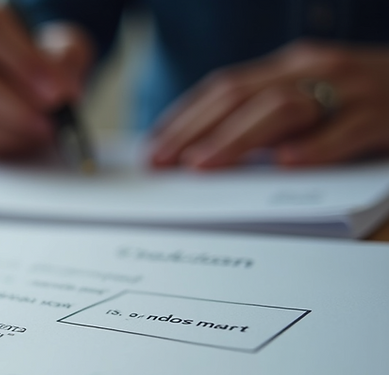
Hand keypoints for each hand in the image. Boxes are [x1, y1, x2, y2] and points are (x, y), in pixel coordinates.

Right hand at [0, 3, 93, 158]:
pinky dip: (1, 147)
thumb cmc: (31, 60)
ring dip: (13, 131)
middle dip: (17, 106)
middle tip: (51, 121)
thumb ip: (64, 60)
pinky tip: (22, 140)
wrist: (7, 81)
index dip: (22, 60)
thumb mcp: (57, 47)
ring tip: (42, 131)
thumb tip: (64, 90)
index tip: (56, 90)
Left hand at [150, 41, 388, 168]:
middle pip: (244, 96)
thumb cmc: (363, 100)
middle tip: (163, 161)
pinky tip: (287, 164)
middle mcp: (316, 70)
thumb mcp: (311, 100)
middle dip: (197, 129)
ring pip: (286, 108)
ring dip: (239, 138)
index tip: (152, 146)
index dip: (185, 117)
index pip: (225, 88)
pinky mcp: (384, 117)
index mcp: (291, 67)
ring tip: (204, 164)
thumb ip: (266, 120)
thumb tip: (207, 151)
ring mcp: (351, 91)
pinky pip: (348, 129)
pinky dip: (317, 145)